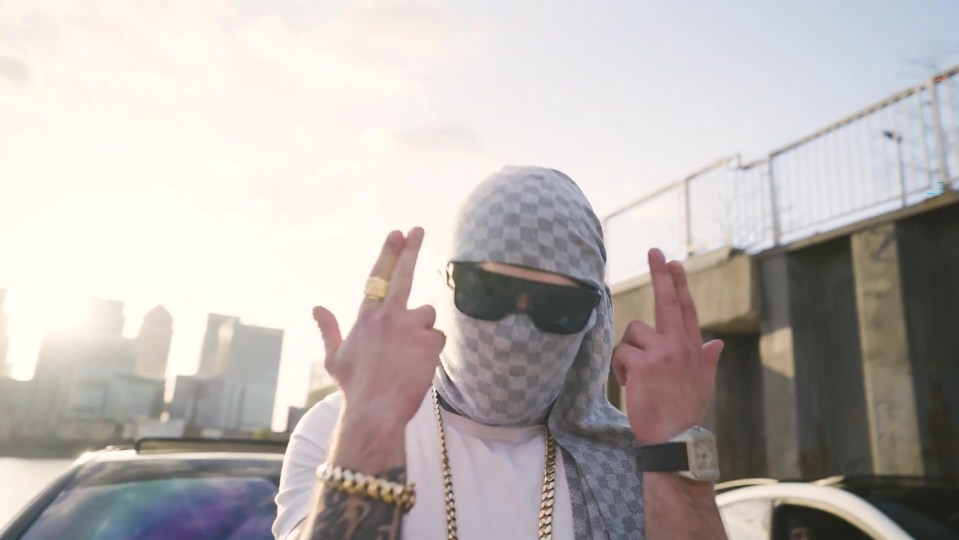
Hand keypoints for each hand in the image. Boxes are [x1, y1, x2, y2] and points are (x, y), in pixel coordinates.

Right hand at [312, 227, 445, 428]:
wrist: (375, 411)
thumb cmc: (355, 387)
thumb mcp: (334, 358)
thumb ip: (328, 329)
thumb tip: (316, 307)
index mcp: (366, 317)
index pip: (379, 277)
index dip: (388, 253)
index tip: (397, 233)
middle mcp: (388, 316)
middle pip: (404, 275)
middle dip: (411, 249)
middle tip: (417, 229)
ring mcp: (409, 327)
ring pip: (427, 316)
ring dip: (422, 330)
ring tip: (407, 356)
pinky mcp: (429, 342)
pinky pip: (437, 339)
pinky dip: (431, 351)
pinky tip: (417, 367)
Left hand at [612, 248, 723, 443]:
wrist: (676, 438)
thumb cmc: (685, 412)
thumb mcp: (703, 382)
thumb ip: (707, 358)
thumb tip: (717, 342)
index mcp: (693, 348)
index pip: (687, 308)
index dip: (679, 283)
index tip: (672, 262)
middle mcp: (680, 345)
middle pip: (668, 301)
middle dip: (661, 274)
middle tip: (654, 250)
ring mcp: (663, 352)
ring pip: (633, 333)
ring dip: (629, 353)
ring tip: (637, 377)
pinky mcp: (643, 363)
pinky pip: (621, 353)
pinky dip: (621, 370)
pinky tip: (631, 385)